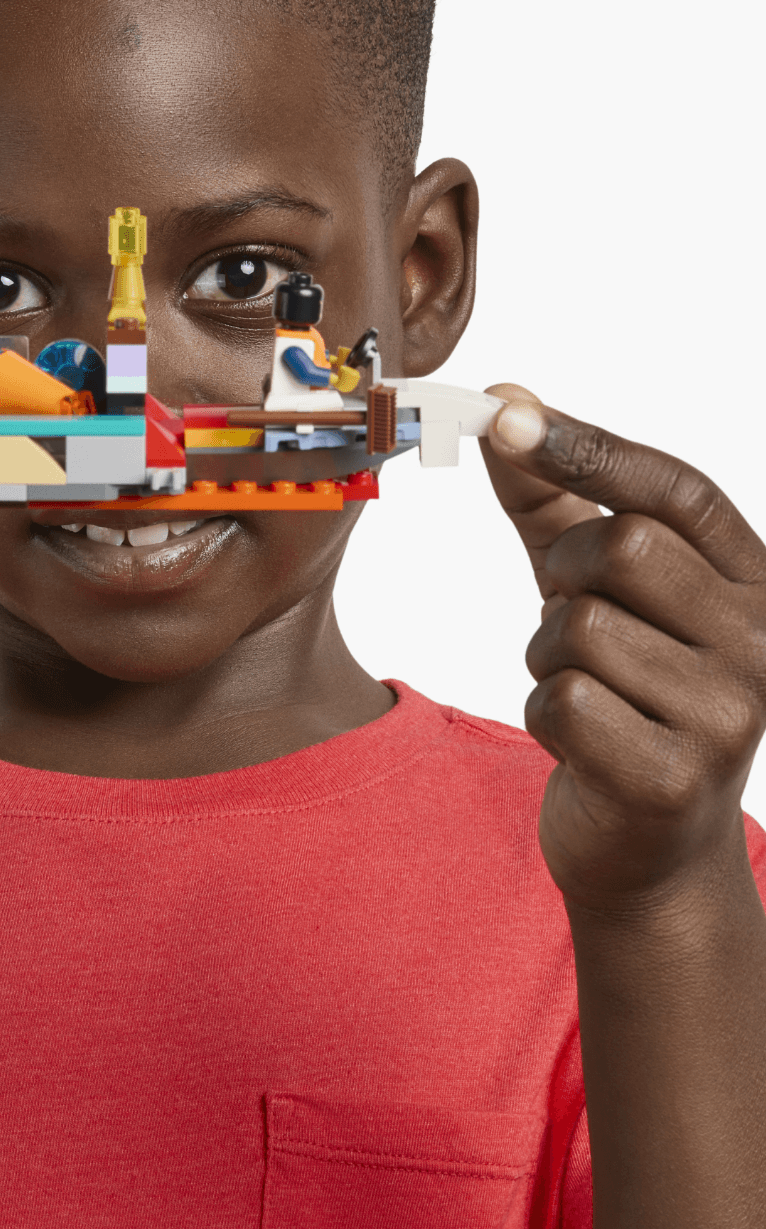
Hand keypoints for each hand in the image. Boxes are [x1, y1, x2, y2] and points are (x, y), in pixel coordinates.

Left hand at [480, 385, 765, 912]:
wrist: (650, 847)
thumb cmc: (624, 691)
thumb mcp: (593, 586)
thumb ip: (553, 498)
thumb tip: (505, 399)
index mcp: (753, 583)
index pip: (678, 491)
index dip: (589, 447)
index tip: (505, 412)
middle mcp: (763, 642)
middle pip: (621, 550)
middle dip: (564, 577)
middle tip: (569, 617)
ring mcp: (729, 716)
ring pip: (579, 630)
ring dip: (547, 656)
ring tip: (586, 691)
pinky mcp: (672, 780)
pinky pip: (560, 701)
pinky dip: (543, 716)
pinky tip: (580, 742)